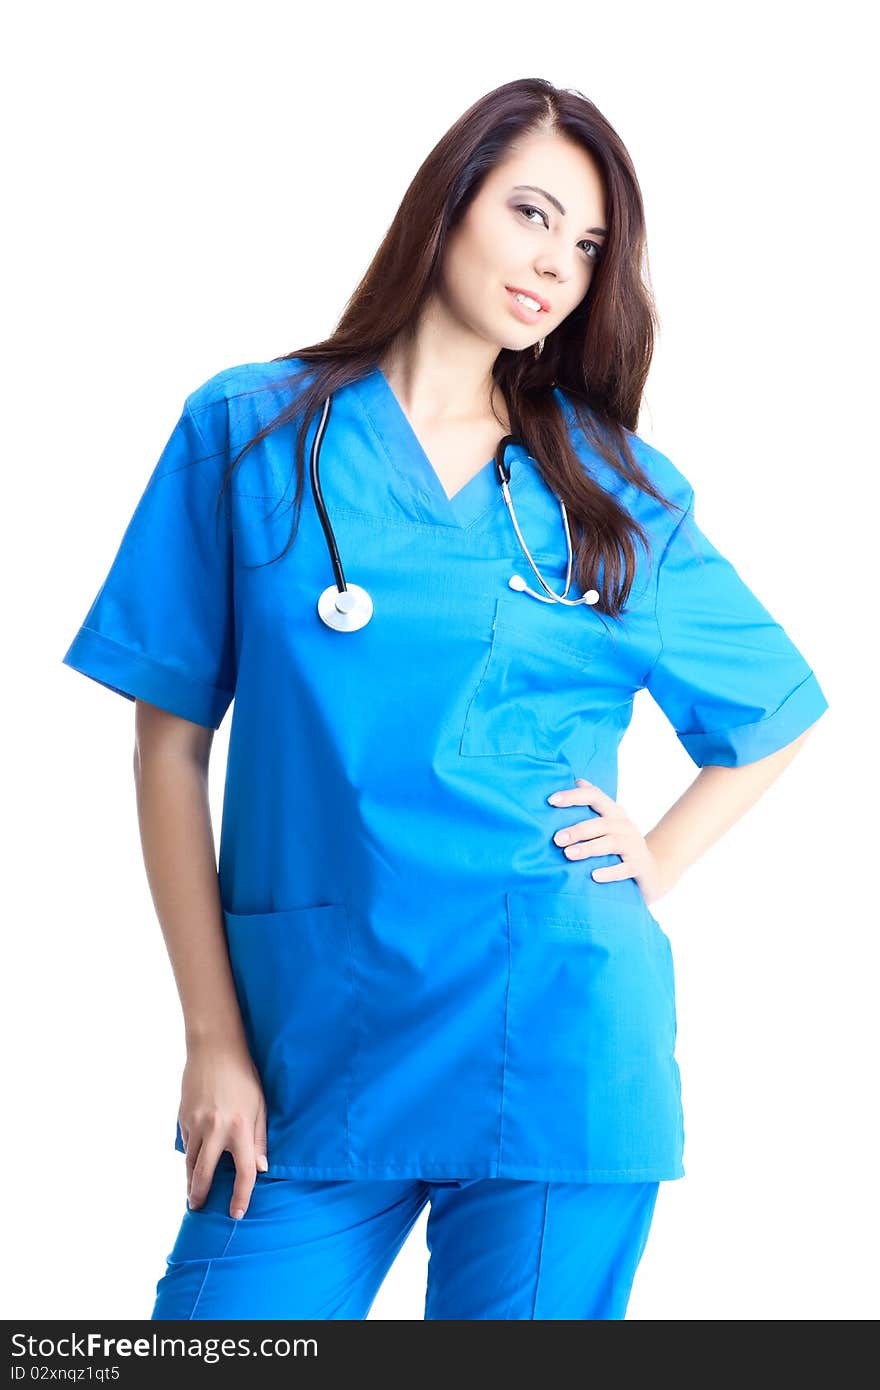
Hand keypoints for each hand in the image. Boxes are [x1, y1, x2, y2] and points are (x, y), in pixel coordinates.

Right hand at [179, 1038, 268, 1220]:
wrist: (214, 1049)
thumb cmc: (244, 1076)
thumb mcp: (260, 1105)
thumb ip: (260, 1138)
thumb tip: (261, 1168)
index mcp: (241, 1127)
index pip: (244, 1172)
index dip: (240, 1196)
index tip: (236, 1213)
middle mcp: (217, 1129)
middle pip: (205, 1174)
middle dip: (201, 1195)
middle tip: (199, 1208)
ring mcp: (196, 1124)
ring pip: (190, 1162)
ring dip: (190, 1181)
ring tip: (191, 1194)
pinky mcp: (183, 1117)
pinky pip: (187, 1144)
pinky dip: (190, 1155)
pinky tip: (192, 1161)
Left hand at [547, 777, 677, 908]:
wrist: (651, 872)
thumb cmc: (620, 845)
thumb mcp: (608, 824)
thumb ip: (594, 806)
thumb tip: (577, 780)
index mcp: (614, 813)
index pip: (595, 796)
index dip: (573, 796)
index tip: (551, 801)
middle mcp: (625, 826)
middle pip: (601, 823)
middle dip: (577, 829)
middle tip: (556, 839)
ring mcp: (634, 846)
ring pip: (611, 843)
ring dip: (588, 848)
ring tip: (568, 854)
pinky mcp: (639, 867)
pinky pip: (625, 869)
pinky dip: (610, 872)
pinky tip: (594, 876)